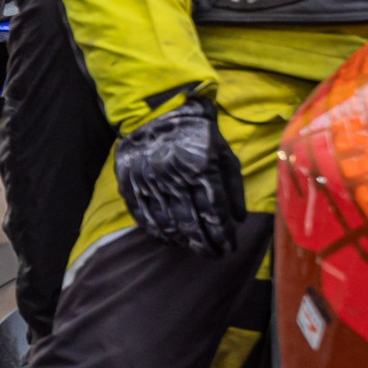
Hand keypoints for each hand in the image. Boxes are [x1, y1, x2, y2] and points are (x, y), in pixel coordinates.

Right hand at [112, 98, 246, 256]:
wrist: (158, 112)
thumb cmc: (198, 134)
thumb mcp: (224, 154)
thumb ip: (232, 187)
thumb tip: (238, 219)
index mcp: (200, 167)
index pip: (213, 211)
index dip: (222, 233)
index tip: (230, 247)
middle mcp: (172, 176)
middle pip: (190, 221)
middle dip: (205, 243)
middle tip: (213, 255)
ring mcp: (148, 180)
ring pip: (166, 221)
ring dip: (182, 240)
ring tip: (194, 248)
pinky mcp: (129, 181)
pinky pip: (142, 214)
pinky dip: (156, 230)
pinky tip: (169, 239)